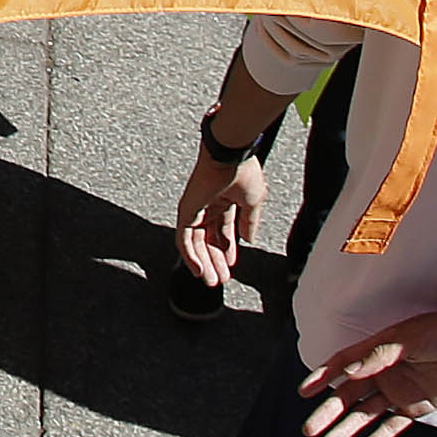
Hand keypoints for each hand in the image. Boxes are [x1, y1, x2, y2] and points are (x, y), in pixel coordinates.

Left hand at [176, 150, 263, 287]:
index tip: (231, 266)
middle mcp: (208, 206)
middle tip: (220, 279)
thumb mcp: (252, 202)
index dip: (227, 250)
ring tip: (211, 281)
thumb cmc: (243, 171)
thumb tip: (249, 240)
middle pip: (208, 240)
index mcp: (225, 201)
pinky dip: (190, 256)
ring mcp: (195, 209)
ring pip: (195, 243)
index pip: (223, 231)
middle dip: (215, 261)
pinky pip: (184, 239)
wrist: (230, 156)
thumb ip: (249, 222)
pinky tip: (198, 270)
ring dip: (203, 264)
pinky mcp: (186, 211)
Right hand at [302, 306, 436, 436]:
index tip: (305, 392)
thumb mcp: (410, 339)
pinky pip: (391, 427)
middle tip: (309, 430)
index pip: (343, 364)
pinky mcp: (415, 406)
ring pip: (365, 415)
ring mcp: (398, 391)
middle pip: (349, 396)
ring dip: (347, 430)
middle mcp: (383, 372)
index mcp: (377, 350)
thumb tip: (349, 370)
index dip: (323, 376)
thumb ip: (380, 356)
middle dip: (329, 413)